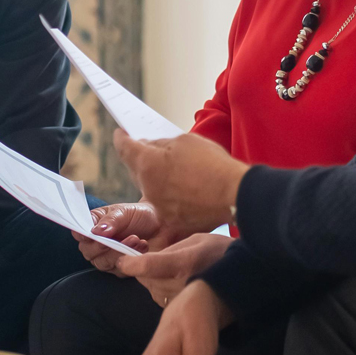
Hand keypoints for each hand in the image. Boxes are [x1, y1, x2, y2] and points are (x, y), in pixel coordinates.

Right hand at [76, 201, 193, 270]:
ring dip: (118, 252)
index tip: (91, 233)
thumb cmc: (141, 215)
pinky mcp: (122, 268)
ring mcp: (108, 257)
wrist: (164, 225)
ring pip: (102, 263)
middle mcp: (97, 244)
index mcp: (93, 225)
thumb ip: (110, 221)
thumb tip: (96, 232)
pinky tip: (142, 246)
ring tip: (135, 239)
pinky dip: (130, 259)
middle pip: (88, 252)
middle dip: (103, 245)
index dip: (81, 234)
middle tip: (117, 237)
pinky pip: (119, 269)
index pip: (78, 233)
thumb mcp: (124, 212)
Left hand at [112, 130, 248, 236]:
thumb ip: (162, 144)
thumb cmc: (213, 164)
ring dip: (154, 178)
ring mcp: (159, 207)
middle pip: (135, 170)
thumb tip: (150, 147)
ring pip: (149, 189)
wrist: (234, 195)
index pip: (125, 148)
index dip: (121, 138)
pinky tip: (182, 188)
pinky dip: (169, 195)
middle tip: (146, 149)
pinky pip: (164, 204)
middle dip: (139, 159)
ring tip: (169, 170)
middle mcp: (148, 188)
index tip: (121, 134)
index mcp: (148, 164)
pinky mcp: (172, 220)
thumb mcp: (186, 141)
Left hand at [118, 231, 233, 304]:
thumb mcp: (197, 240)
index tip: (123, 260)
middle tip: (159, 260)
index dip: (130, 263)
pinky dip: (162, 289)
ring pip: (150, 288)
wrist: (245, 282)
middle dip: (145, 268)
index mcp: (183, 264)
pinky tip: (179, 282)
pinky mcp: (180, 312)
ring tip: (174, 271)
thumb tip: (146, 256)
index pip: (147, 266)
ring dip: (153, 279)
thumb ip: (169, 249)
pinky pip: (159, 297)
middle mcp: (179, 286)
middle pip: (144, 278)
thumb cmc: (222, 254)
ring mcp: (179, 302)